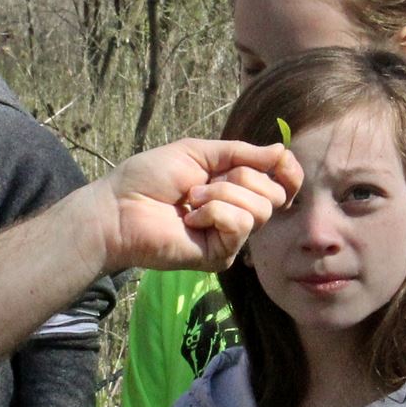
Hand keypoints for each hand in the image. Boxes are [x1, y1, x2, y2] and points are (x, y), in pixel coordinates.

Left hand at [94, 138, 300, 273]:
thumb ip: (240, 153)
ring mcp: (229, 237)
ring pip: (260, 209)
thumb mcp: (197, 152)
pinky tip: (191, 219)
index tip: (280, 162)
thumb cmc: (148, 178)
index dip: (287, 172)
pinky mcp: (220, 256)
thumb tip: (281, 150)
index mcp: (232, 186)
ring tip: (191, 201)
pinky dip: (215, 212)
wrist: (119, 207)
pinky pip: (240, 225)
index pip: (279, 184)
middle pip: (273, 195)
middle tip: (203, 184)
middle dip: (240, 178)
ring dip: (222, 195)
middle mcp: (235, 212)